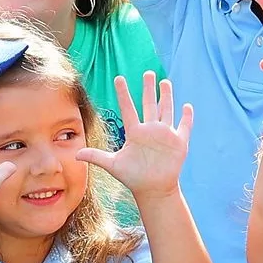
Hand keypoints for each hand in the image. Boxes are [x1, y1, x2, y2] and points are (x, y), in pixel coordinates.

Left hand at [76, 73, 191, 200]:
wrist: (152, 190)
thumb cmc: (133, 177)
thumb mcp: (113, 165)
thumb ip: (96, 157)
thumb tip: (75, 154)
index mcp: (135, 132)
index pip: (128, 108)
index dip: (123, 94)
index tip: (118, 78)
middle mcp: (150, 130)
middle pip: (149, 104)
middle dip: (148, 89)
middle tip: (148, 73)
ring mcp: (165, 135)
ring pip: (166, 110)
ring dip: (166, 97)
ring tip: (164, 82)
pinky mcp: (178, 143)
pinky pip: (184, 127)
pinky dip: (187, 117)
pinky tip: (187, 106)